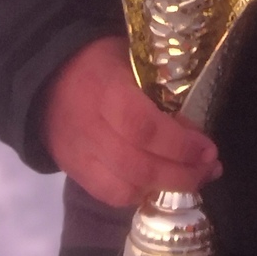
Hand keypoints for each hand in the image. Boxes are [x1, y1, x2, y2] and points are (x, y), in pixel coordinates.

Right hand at [40, 36, 221, 206]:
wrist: (46, 77)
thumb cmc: (99, 62)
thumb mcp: (131, 59)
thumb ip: (160, 88)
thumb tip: (194, 125)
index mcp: (105, 90)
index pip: (142, 127)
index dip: (179, 144)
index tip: (208, 148)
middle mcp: (90, 128)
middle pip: (137, 166)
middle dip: (182, 174)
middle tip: (210, 168)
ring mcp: (78, 154)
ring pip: (122, 189)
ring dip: (164, 190)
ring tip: (193, 179)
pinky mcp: (73, 171)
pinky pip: (108, 196)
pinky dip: (139, 196)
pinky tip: (160, 187)